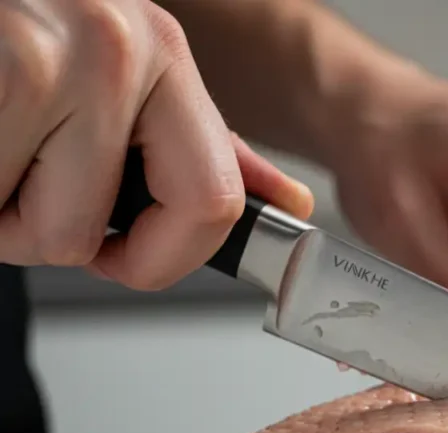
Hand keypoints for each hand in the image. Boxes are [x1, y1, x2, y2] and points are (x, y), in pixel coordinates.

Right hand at [0, 0, 311, 288]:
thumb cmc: (27, 15)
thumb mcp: (129, 60)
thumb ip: (201, 141)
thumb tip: (288, 203)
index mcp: (163, 55)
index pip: (212, 204)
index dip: (162, 259)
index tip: (122, 258)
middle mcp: (115, 55)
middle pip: (87, 236)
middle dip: (39, 231)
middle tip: (18, 173)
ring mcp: (45, 63)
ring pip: (31, 231)